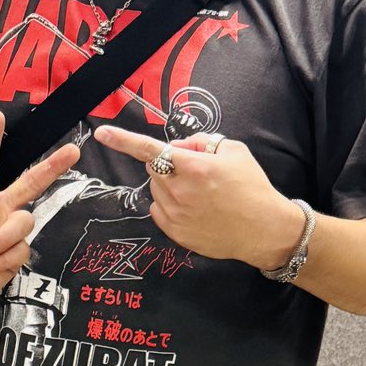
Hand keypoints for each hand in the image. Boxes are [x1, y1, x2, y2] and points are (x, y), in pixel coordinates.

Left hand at [95, 127, 303, 266]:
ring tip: (200, 193)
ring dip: (170, 185)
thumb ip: (199, 142)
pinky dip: (170, 204)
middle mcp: (180, 191)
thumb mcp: (233, 150)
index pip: (150, 149)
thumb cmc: (252, 187)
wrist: (263, 229)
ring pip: (156, 189)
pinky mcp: (175, 232)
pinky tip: (194, 208)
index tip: (101, 133)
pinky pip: (159, 210)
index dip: (123, 140)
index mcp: (194, 167)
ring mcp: (175, 214)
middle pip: (154, 168)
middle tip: (194, 169)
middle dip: (167, 164)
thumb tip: (177, 147)